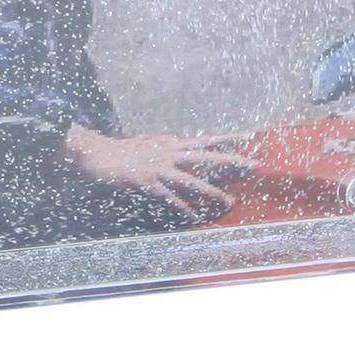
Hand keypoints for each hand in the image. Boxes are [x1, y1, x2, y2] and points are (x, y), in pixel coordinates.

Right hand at [60, 125, 256, 221]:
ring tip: (229, 202)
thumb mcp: (148, 141)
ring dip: (212, 192)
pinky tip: (195, 217)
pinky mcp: (149, 183)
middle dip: (232, 161)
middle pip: (207, 156)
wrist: (100, 155)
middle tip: (254, 165)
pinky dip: (184, 208)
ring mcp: (160, 168)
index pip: (204, 140)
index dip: (226, 138)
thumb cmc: (124, 150)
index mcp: (171, 143)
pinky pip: (171, 198)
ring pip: (193, 180)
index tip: (248, 138)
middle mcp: (170, 153)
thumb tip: (178, 140)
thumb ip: (166, 142)